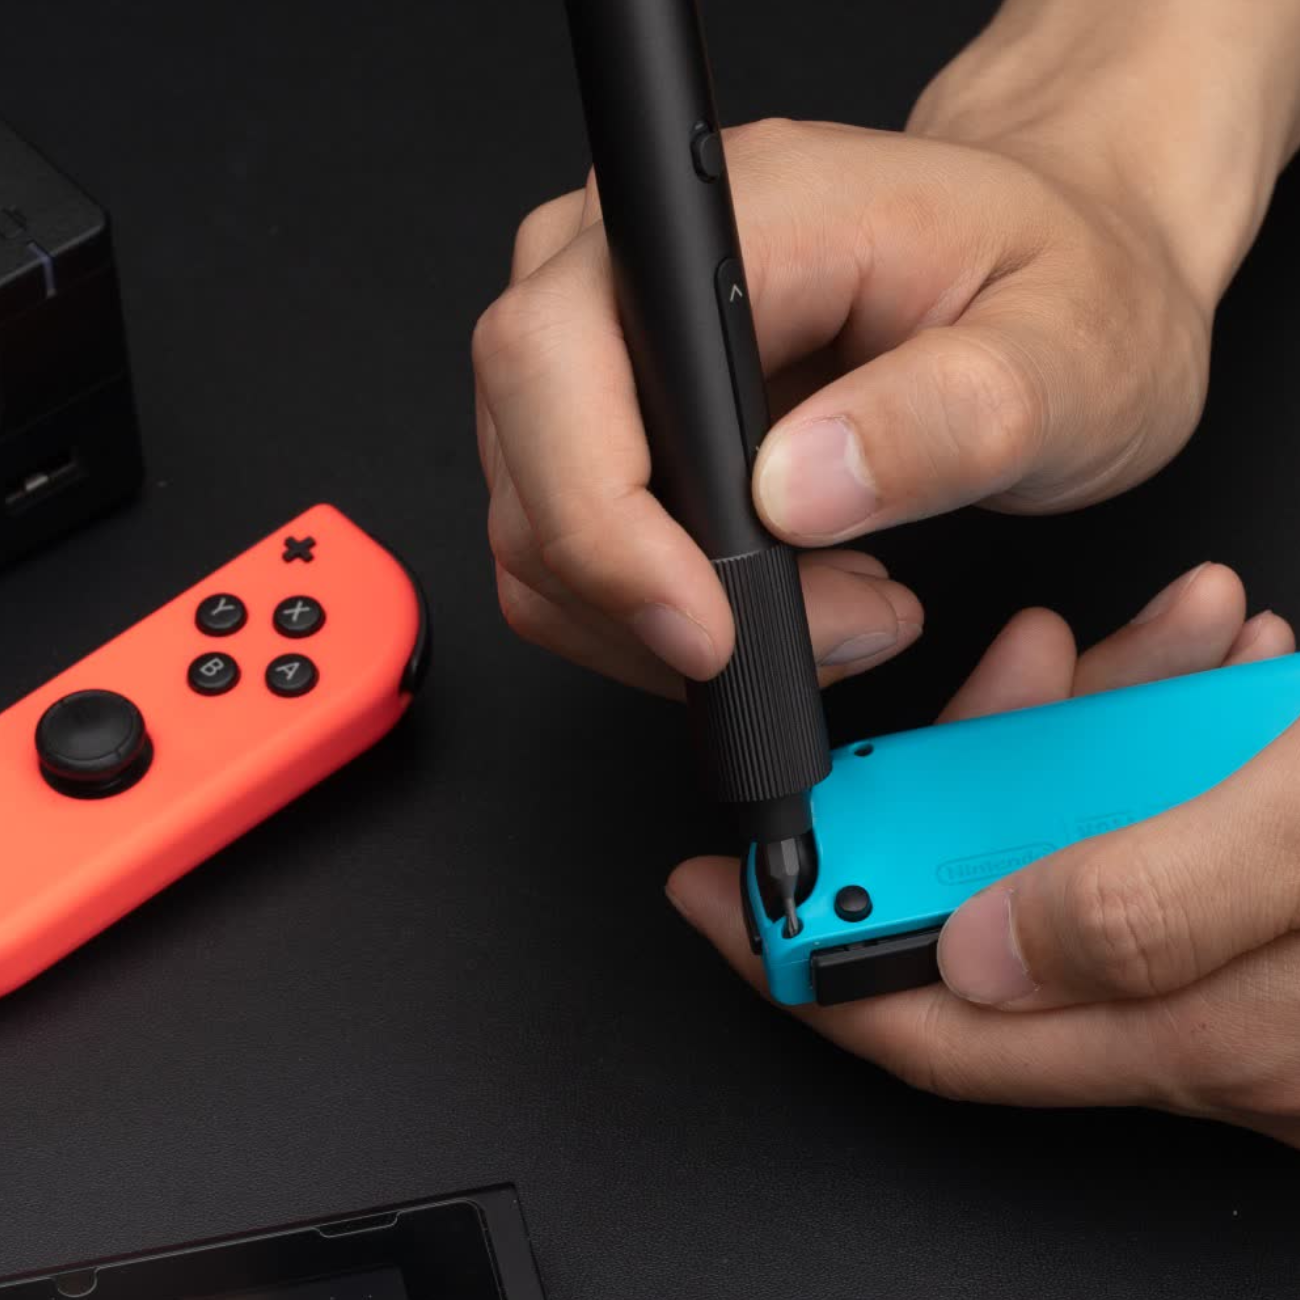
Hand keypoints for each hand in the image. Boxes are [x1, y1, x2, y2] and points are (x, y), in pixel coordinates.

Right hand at [472, 0, 1299, 693]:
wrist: (1060, 273)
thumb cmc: (1064, 286)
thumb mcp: (1065, 355)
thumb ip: (942, 417)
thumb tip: (794, 493)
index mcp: (733, 214)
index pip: (560, 360)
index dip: (603, 522)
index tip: (708, 628)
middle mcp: (636, 260)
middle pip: (530, 461)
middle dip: (653, 596)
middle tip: (828, 631)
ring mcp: (610, 341)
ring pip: (536, 526)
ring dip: (662, 618)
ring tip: (834, 609)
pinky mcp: (616, 416)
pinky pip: (570, 546)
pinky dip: (657, 611)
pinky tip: (777, 593)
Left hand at [666, 565, 1299, 1147]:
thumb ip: (1138, 909)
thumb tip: (976, 948)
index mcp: (1173, 1026)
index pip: (930, 1018)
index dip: (808, 958)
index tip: (718, 895)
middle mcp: (1192, 1015)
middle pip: (1006, 891)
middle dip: (988, 759)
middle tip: (1019, 667)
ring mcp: (1231, 965)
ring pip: (1096, 836)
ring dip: (1112, 724)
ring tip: (1168, 636)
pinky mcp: (1271, 916)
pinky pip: (1177, 826)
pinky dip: (1185, 745)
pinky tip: (1222, 680)